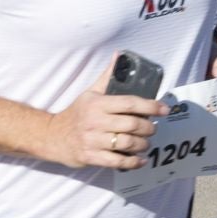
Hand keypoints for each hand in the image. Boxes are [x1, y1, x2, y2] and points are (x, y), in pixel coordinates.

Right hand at [44, 64, 165, 170]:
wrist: (52, 136)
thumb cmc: (76, 113)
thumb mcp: (90, 93)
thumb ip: (107, 77)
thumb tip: (119, 55)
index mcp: (97, 104)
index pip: (129, 103)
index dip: (150, 106)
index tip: (164, 109)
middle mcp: (95, 121)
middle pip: (132, 125)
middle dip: (149, 127)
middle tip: (152, 128)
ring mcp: (93, 141)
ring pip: (127, 144)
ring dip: (143, 144)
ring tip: (146, 142)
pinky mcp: (91, 157)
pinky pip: (118, 161)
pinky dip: (133, 162)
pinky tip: (140, 159)